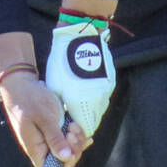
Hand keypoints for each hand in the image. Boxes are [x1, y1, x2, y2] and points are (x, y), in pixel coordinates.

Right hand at [0, 69, 86, 166]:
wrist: (21, 84)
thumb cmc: (29, 99)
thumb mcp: (43, 118)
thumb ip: (54, 138)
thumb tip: (65, 157)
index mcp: (36, 149)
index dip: (66, 165)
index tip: (71, 148)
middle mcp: (42, 147)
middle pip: (64, 161)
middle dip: (74, 148)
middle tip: (72, 130)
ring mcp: (48, 138)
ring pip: (69, 149)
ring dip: (76, 139)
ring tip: (73, 124)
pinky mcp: (53, 129)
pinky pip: (68, 138)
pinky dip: (76, 135)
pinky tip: (80, 129)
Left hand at [46, 15, 115, 136]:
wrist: (79, 36)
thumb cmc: (62, 61)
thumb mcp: (56, 86)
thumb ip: (63, 107)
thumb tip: (66, 118)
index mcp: (83, 101)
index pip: (86, 127)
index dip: (78, 131)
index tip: (71, 129)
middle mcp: (98, 97)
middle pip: (94, 118)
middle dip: (84, 120)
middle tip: (73, 117)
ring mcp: (106, 88)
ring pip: (100, 107)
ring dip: (90, 108)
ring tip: (78, 102)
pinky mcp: (110, 80)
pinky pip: (103, 95)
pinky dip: (95, 96)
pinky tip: (85, 90)